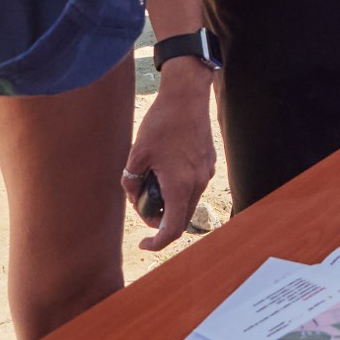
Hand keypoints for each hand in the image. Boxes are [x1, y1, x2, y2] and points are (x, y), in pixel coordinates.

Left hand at [121, 62, 217, 249]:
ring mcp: (206, 173)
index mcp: (179, 186)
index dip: (157, 242)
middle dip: (161, 219)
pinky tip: (165, 166)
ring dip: (170, 202)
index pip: (172, 229)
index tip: (144, 243)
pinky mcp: (208, 163)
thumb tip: (133, 196)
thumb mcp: (137, 154)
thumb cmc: (162, 123)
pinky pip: (193, 185)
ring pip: (187, 201)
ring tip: (152, 180)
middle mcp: (197, 183)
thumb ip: (131, 181)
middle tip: (142, 204)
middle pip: (181, 218)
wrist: (187, 96)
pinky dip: (179, 187)